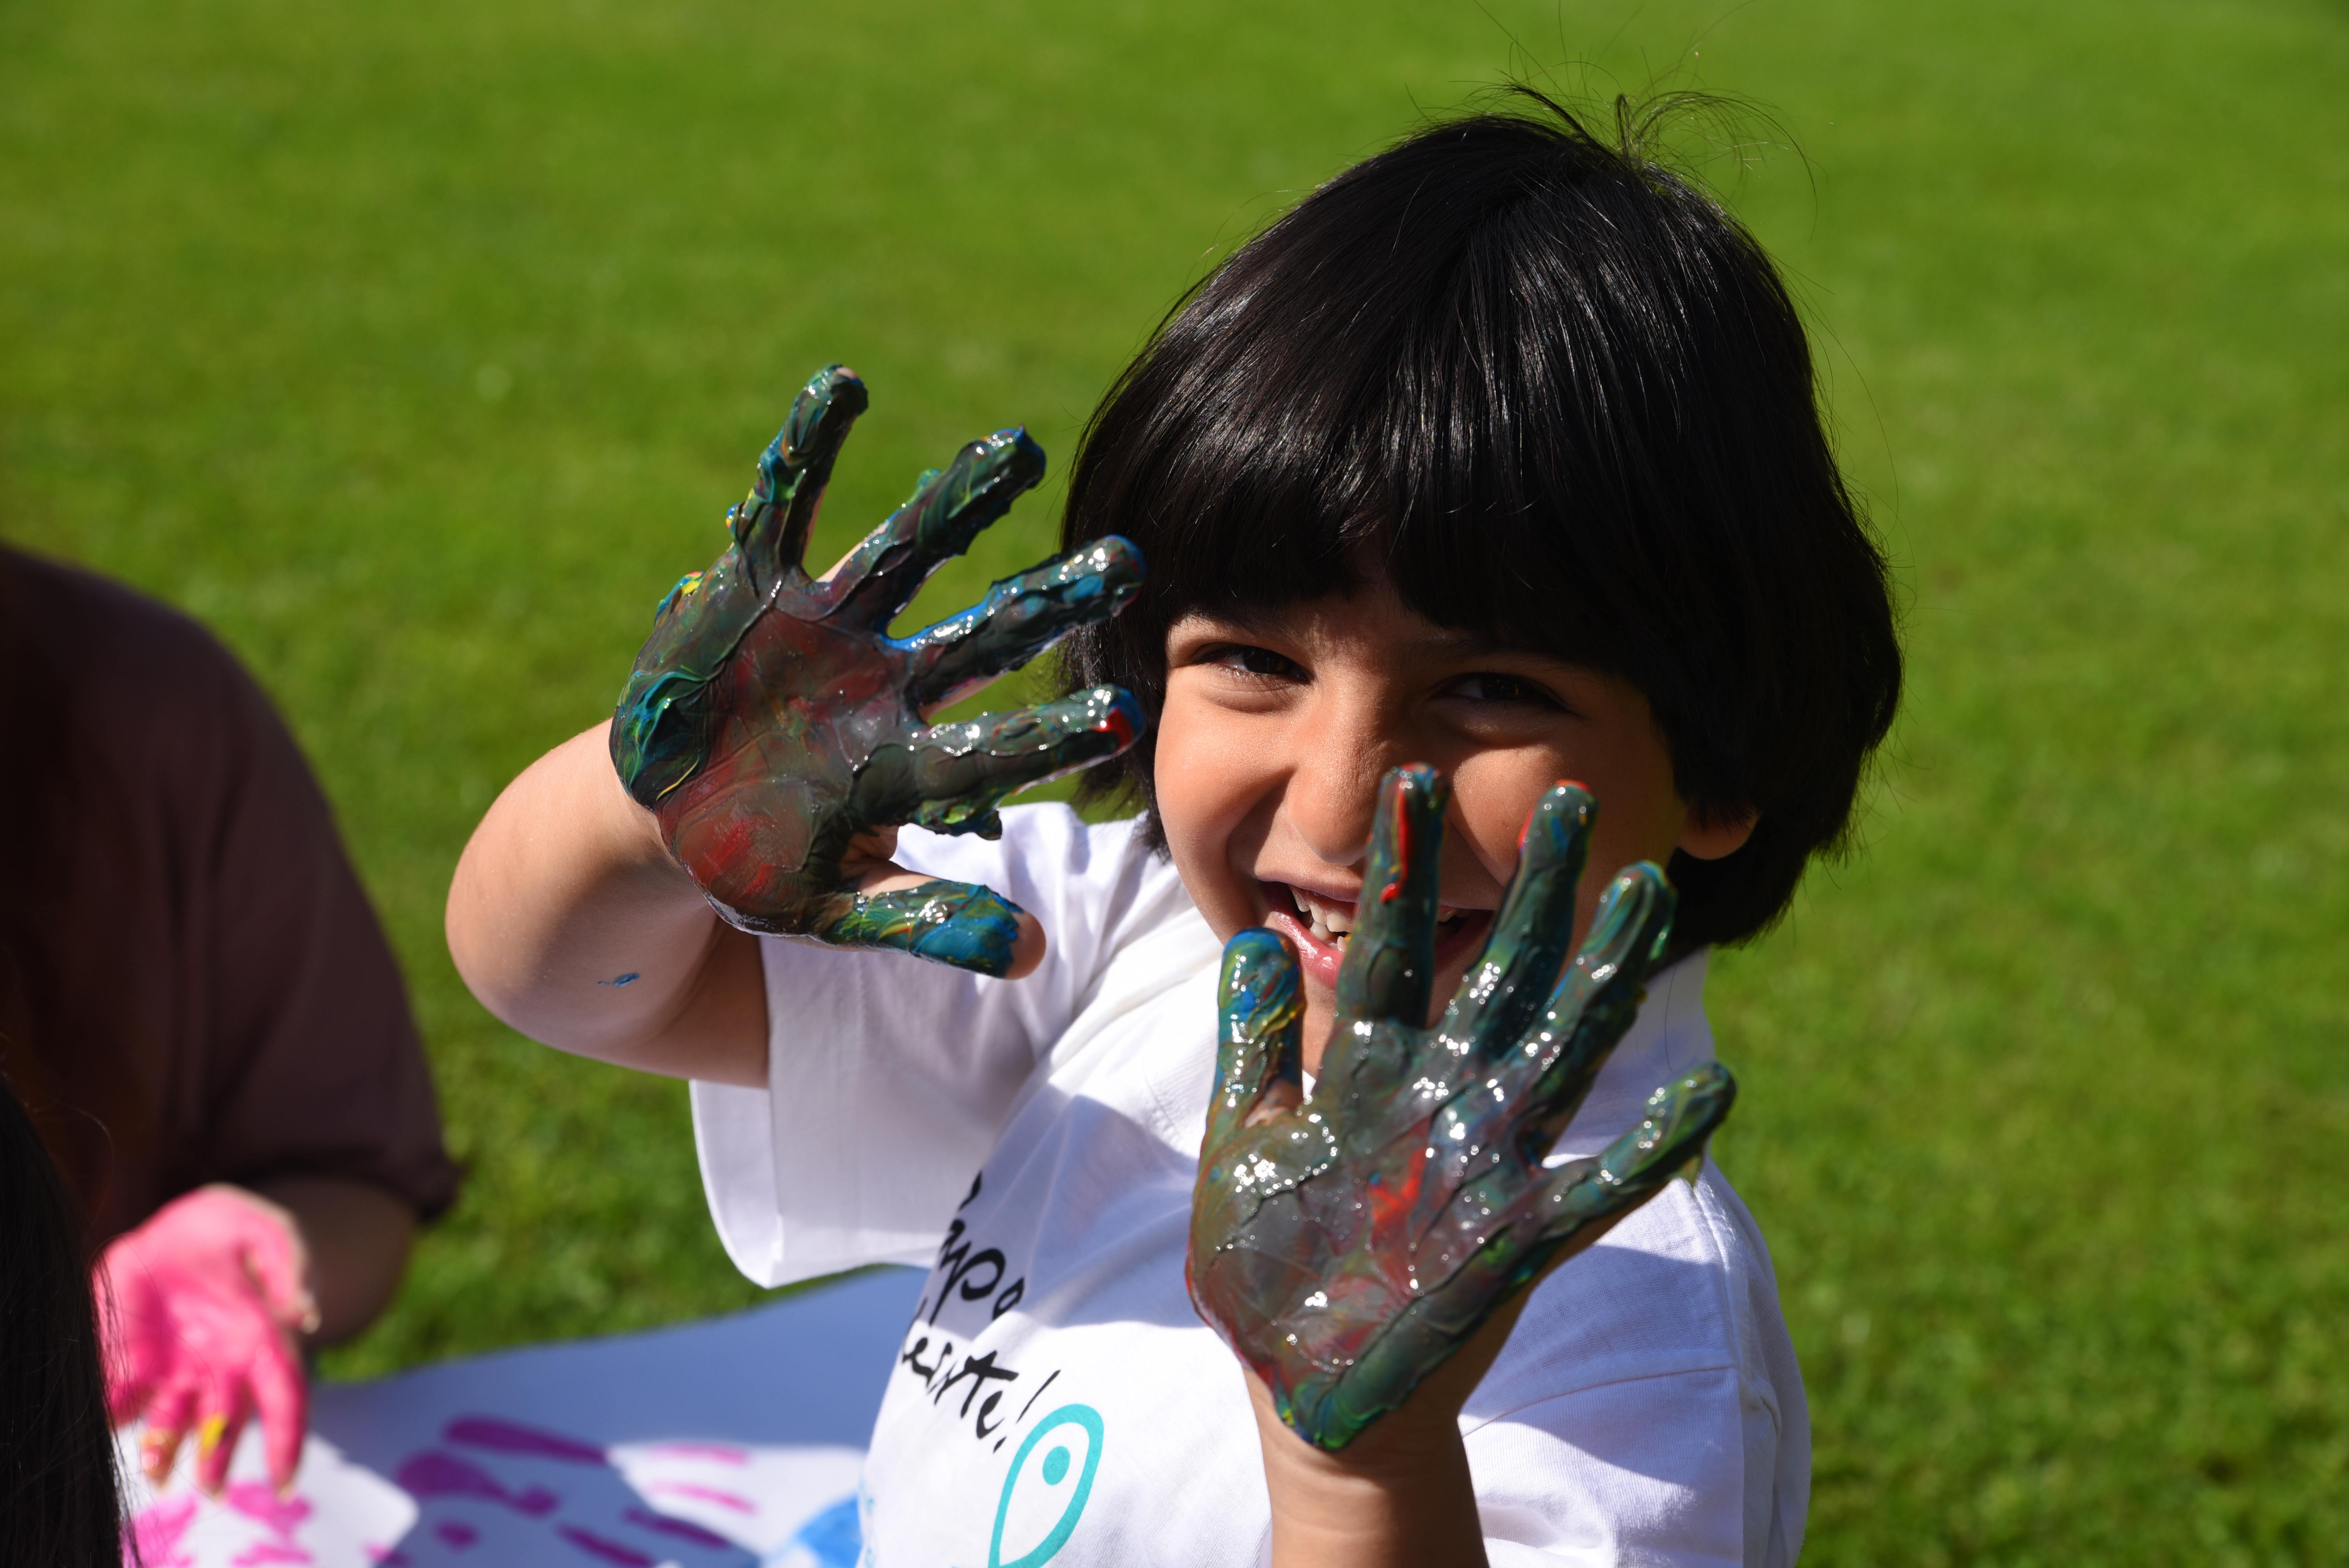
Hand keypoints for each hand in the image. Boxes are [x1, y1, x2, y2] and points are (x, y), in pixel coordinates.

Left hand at [96, 1185, 317, 1494]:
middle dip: (217, 1460)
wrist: (175, 1223)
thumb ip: (289, 1265)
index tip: (285, 1481)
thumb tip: (305, 1312)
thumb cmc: (232, 1227)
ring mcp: (175, 1369)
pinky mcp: (129, 1362)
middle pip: (224, 1426)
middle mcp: (221, 1367)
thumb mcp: (268, 1231)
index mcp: (263, 1342)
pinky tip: (107, 1423)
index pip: (286, 1401)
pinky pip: (120, 1399)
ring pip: (171, 1424)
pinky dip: (113, 1416)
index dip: (287, 1443)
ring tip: (157, 1471)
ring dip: (165, 1452)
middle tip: (210, 1489)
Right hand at [610, 364, 1145, 975]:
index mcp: (907, 762)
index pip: (998, 744)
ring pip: (903, 555)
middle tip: (1128, 561)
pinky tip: (843, 386)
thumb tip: (1035, 958)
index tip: (1122, 713)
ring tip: (1018, 449)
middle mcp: (884, 682)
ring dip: (955, 502)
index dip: (1053, 730)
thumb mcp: (833, 908)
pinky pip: (782, 507)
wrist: (664, 814)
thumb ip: (926, 925)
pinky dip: (806, 451)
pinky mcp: (758, 587)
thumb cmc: (759, 865)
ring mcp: (825, 629)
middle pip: (980, 636)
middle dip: (1047, 599)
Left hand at [1186, 765, 1737, 1448]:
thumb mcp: (1241, 1145)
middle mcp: (1439, 1098)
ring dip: (1604, 975)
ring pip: (1559, 1050)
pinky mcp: (1515, 1243)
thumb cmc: (1264, 1270)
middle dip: (1531, 892)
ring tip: (1649, 892)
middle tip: (1565, 799)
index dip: (1401, 867)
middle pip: (1495, 975)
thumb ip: (1252, 1048)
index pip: (1387, 947)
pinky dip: (1652, 1146)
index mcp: (1366, 1071)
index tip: (1413, 777)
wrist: (1302, 1391)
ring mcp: (1486, 1165)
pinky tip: (1712, 1091)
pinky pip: (1596, 1189)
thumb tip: (1244, 941)